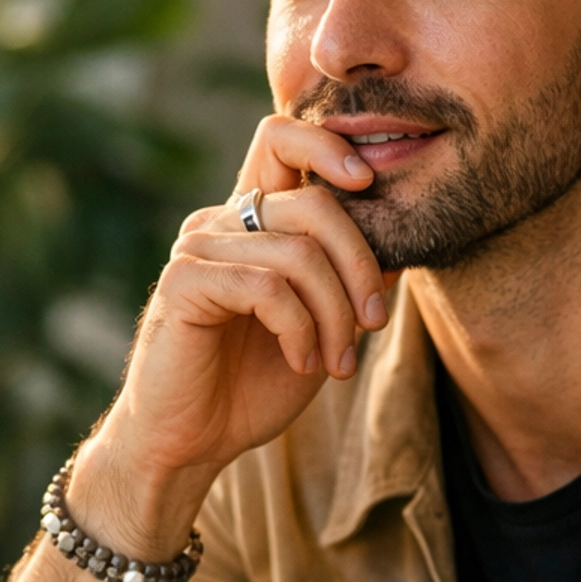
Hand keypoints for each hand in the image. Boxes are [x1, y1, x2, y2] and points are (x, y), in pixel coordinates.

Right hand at [73, 113, 391, 556]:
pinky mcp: (184, 283)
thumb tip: (397, 246)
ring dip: (334, 317)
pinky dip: (300, 330)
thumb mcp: (321, 329)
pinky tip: (302, 362)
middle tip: (373, 324)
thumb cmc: (251, 386)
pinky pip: (266, 288)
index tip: (370, 184)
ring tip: (337, 363)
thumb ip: (349, 283)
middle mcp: (221, 223)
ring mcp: (198, 248)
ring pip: (297, 253)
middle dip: (359, 265)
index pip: (281, 139)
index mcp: (251, 221)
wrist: (190, 442)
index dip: (328, 145)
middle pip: (312, 202)